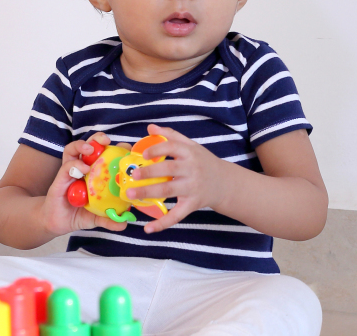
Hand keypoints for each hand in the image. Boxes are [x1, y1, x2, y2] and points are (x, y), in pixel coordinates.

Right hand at [38, 132, 128, 234]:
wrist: (56, 223)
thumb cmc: (77, 214)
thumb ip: (108, 219)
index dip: (115, 149)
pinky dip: (75, 165)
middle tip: (107, 141)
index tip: (126, 148)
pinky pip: (66, 167)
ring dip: (82, 145)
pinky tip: (83, 169)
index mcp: (93, 174)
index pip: (104, 155)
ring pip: (73, 150)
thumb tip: (124, 224)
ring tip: (91, 149)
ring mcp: (69, 172)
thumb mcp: (96, 218)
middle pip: (89, 146)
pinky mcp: (59, 179)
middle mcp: (81, 169)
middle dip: (97, 139)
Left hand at [123, 124, 238, 233]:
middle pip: (169, 169)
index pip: (173, 147)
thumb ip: (171, 136)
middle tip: (133, 174)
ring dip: (148, 192)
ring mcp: (192, 188)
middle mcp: (192, 169)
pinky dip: (162, 223)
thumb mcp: (191, 146)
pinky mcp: (192, 204)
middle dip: (150, 172)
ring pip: (168, 191)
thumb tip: (150, 128)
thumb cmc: (203, 162)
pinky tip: (148, 228)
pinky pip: (176, 215)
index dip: (157, 149)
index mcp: (190, 153)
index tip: (143, 154)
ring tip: (131, 194)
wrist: (225, 183)